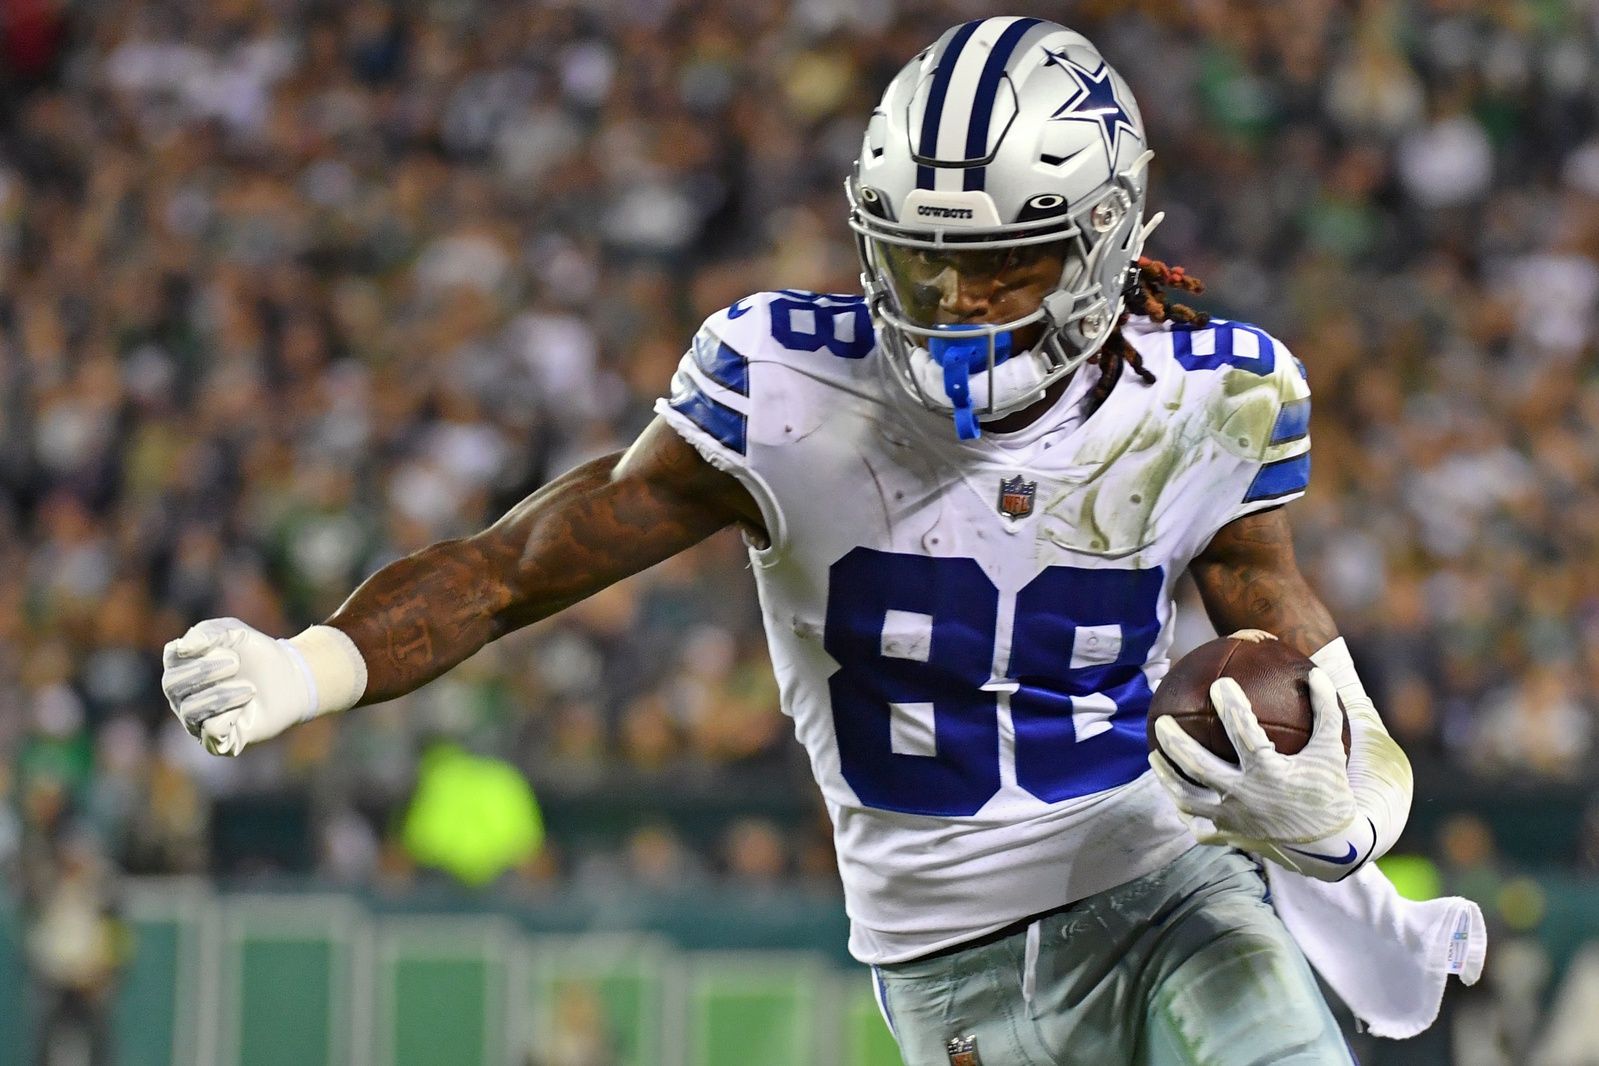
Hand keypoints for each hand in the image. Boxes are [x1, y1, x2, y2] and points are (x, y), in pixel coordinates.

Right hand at [161, 618, 315, 756]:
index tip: (222, 645)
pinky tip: (245, 706)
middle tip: (235, 663)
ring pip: (190, 711)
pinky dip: (228, 716)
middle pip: (172, 685)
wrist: (292, 679)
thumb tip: (183, 647)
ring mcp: (196, 720)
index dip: (192, 650)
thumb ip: (207, 633)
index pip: (171, 658)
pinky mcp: (218, 741)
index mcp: (181, 667)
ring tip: (249, 688)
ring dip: (220, 695)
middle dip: (204, 671)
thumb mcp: (235, 633)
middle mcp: (182, 696)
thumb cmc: (257, 654)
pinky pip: (210, 732)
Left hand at [1149, 668, 1373, 879]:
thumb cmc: (1330, 793)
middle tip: (1161, 721)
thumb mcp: (1331, 751)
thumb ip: (1324, 712)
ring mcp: (1234, 819)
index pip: (1243, 732)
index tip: (1219, 684)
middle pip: (1198, 766)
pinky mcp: (1231, 836)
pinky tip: (1174, 796)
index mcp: (1269, 773)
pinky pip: (1199, 827)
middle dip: (1174, 742)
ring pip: (1188, 799)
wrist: (1332, 848)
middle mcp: (1245, 796)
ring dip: (1166, 777)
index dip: (1231, 705)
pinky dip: (1184, 812)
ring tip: (1153, 757)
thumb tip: (1317, 673)